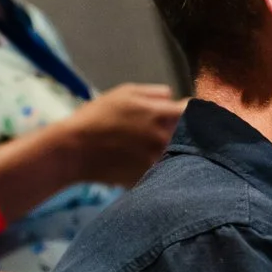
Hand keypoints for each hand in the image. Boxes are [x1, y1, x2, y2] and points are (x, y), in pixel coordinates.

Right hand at [60, 84, 187, 185]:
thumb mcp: (125, 93)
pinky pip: (163, 170)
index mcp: (161, 114)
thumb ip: (155, 93)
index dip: (196, 110)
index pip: (195, 111)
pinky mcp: (148, 178)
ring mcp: (157, 161)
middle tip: (174, 132)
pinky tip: (144, 163)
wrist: (74, 150)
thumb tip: (173, 98)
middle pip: (191, 136)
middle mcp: (164, 138)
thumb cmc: (97, 116)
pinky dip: (160, 167)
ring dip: (175, 151)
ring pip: (178, 155)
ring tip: (156, 150)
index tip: (192, 113)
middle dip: (186, 132)